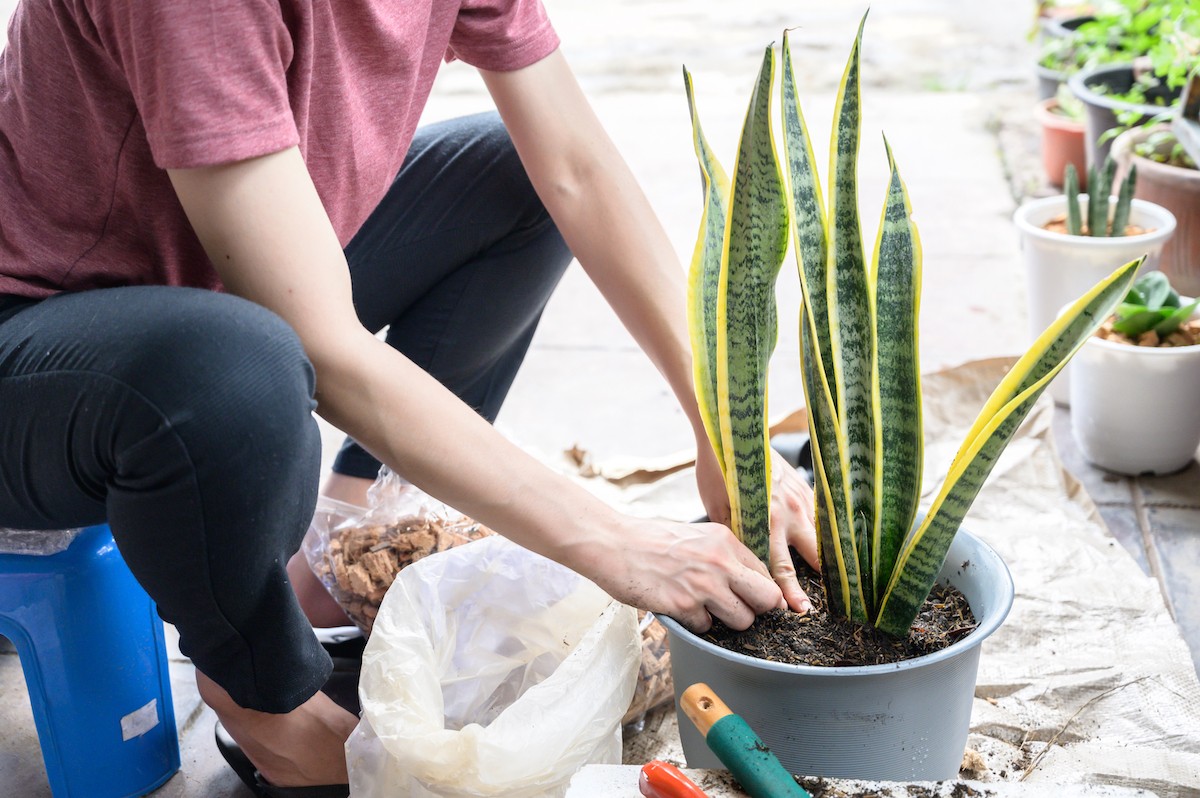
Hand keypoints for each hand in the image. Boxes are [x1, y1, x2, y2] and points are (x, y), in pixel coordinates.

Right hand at [579, 517, 784, 633]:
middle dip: (756, 609)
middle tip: (738, 610)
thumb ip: (721, 554)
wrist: (613, 544)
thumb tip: (744, 580)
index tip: (754, 601)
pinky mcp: (684, 605)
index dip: (762, 592)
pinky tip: (679, 608)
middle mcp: (720, 562)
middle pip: (767, 599)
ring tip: (705, 609)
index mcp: (724, 541)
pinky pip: (706, 627)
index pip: (766, 574)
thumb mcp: (695, 535)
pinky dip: (695, 624)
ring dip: (726, 621)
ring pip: (742, 620)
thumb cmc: (650, 539)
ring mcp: (704, 585)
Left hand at [695, 440, 818, 613]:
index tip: (801, 610)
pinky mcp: (805, 485)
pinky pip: (820, 513)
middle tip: (829, 597)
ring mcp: (801, 498)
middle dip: (823, 579)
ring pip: (823, 535)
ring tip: (835, 572)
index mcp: (766, 525)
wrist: (732, 433)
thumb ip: (737, 537)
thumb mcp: (719, 511)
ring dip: (826, 553)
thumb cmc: (718, 473)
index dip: (791, 593)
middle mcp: (789, 515)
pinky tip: (824, 538)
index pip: (782, 569)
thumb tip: (742, 561)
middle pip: (815, 557)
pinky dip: (822, 528)